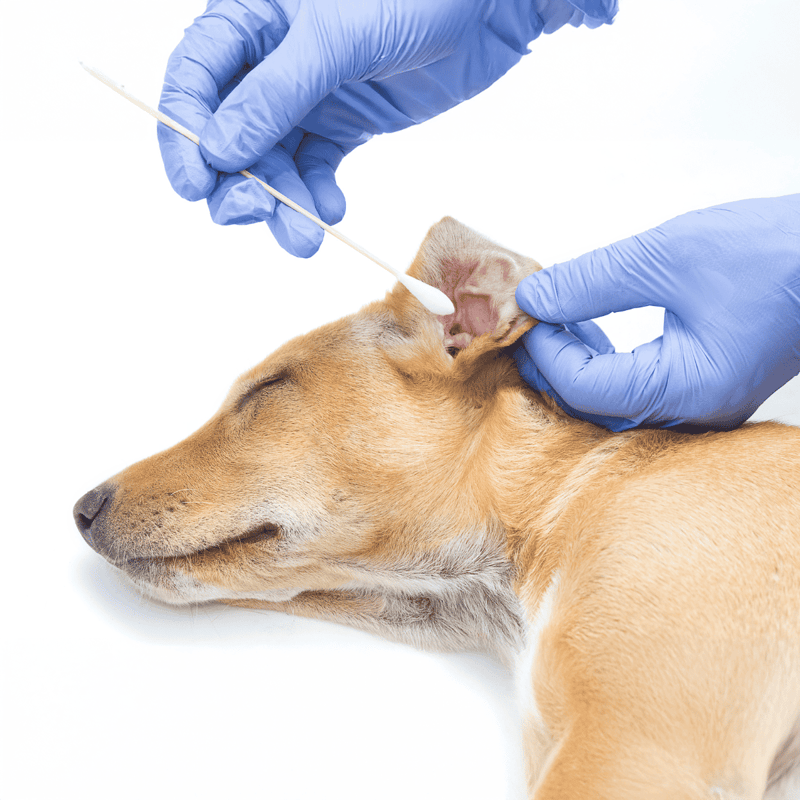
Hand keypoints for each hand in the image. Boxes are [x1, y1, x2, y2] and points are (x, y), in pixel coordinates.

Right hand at [158, 0, 614, 256]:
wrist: (487, 11)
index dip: (183, 134)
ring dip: (283, 206)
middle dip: (237, 182)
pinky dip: (318, 197)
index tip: (194, 185)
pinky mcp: (343, 125)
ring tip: (306, 239)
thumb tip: (218, 149)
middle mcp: (270, 63)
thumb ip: (275, 94)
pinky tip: (333, 210)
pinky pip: (315, 171)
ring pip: (273, 163)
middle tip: (256, 216)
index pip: (193, 80)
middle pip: (227, 135)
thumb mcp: (334, 39)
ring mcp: (307, 97)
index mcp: (250, 20)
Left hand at [514, 195, 799, 430]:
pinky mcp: (699, 389)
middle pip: (589, 404)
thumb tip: (533, 296)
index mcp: (685, 390)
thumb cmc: (777, 255)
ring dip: (573, 362)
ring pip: (608, 401)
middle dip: (550, 360)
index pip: (582, 386)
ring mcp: (696, 406)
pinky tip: (589, 328)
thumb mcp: (669, 257)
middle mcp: (690, 413)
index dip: (543, 347)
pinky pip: (632, 391)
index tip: (523, 309)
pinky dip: (602, 362)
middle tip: (527, 319)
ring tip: (554, 319)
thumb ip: (592, 281)